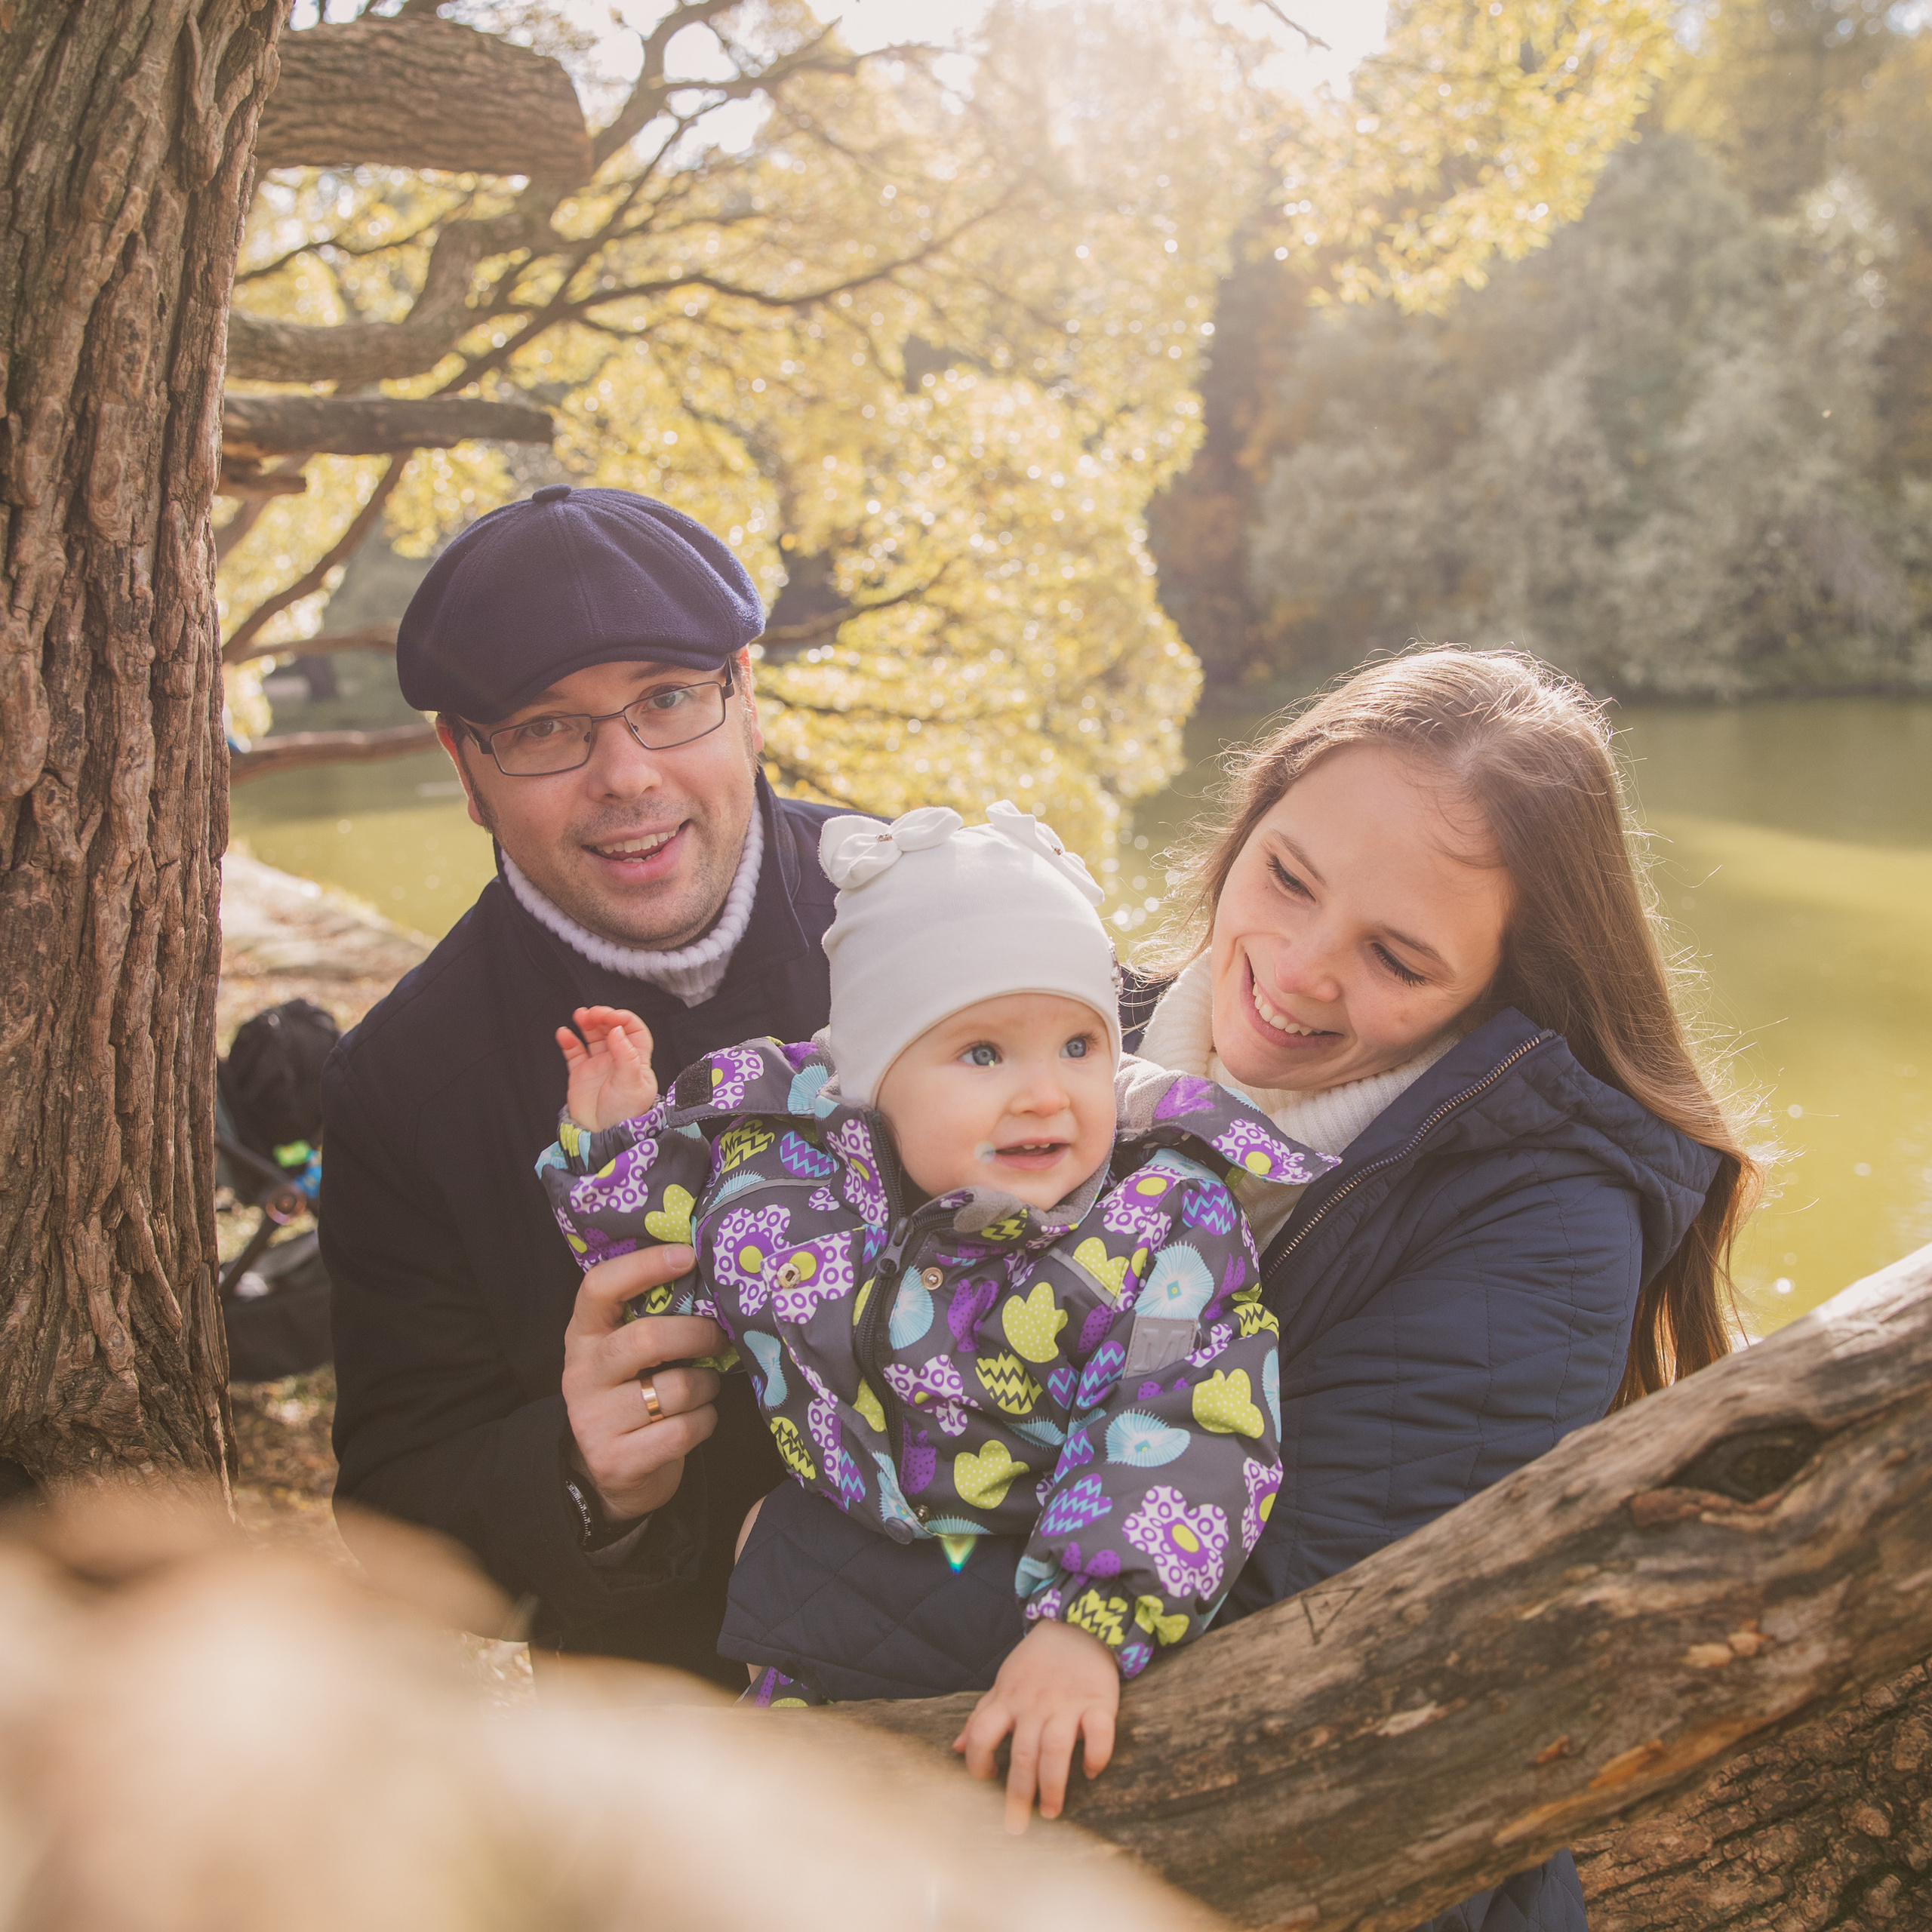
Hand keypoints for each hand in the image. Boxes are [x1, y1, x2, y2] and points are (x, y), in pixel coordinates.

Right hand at [556, 1005, 657, 1131]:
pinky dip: (568, 1041)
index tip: (612, 1017)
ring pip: (593, 1036)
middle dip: (603, 1017)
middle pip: (612, 1029)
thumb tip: (618, 1030)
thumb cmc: (625, 1114)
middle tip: (593, 1013)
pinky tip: (563, 1033)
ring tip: (580, 1016)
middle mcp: (618, 1060)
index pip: (634, 1031)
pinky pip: (574, 1052)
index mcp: (636, 1060)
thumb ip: (626, 1056)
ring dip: (587, 1023)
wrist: (603, 1137)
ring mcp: (598, 1066)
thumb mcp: (631, 1085)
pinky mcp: (581, 1074)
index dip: (624, 1019)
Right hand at [561, 1245, 724, 1521]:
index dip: (644, 1266)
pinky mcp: (617, 1461)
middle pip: (647, 1338)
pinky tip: (698, 1419)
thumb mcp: (630, 1354)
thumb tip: (713, 1276)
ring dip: (706, 1386)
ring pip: (675, 1389)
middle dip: (698, 1335)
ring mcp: (593, 1421)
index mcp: (583, 1336)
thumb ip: (654, 1318)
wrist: (615, 1474)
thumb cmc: (635, 1394)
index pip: (599, 1287)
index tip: (687, 1256)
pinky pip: (683, 1430)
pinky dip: (705, 1422)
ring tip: (705, 1387)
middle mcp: (581, 1375)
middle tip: (720, 1338)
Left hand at [954, 1617, 1119, 1832]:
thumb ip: (982, 1716)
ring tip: (1050, 1812)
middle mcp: (1035, 1705)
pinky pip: (1099, 1733)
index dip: (978, 1762)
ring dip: (1052, 1785)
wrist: (1077, 1625)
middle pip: (1022, 1753)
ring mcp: (1067, 1704)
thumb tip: (957, 1749)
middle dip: (1017, 1794)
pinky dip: (1095, 1755)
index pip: (983, 1734)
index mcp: (1009, 1699)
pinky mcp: (1099, 1702)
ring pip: (1055, 1750)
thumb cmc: (1036, 1662)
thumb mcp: (1003, 1683)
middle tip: (1016, 1826)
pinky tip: (1090, 1772)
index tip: (986, 1781)